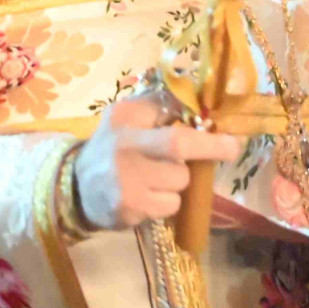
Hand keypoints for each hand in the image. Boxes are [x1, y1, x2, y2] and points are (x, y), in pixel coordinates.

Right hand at [70, 96, 243, 229]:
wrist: (75, 189)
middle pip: (179, 143)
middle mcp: (123, 144)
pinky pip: (171, 204)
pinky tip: (148, 197)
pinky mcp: (131, 207)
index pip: (167, 105)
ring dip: (179, 180)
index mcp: (124, 116)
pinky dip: (167, 202)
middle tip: (233, 147)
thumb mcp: (125, 119)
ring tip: (157, 179)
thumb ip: (157, 107)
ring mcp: (126, 179)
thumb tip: (201, 99)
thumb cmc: (112, 149)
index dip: (198, 114)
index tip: (223, 120)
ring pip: (181, 179)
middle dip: (212, 146)